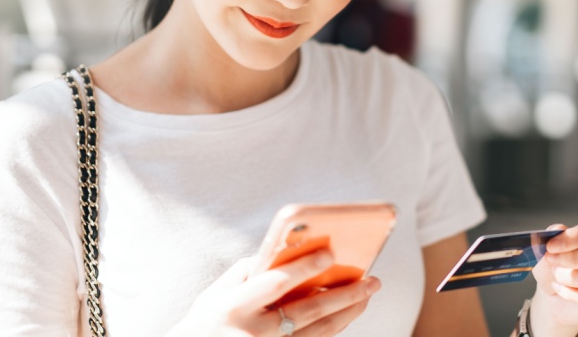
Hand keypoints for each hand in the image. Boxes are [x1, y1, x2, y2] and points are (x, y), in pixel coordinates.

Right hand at [167, 250, 381, 336]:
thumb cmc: (205, 322)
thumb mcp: (215, 294)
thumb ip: (247, 271)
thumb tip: (287, 249)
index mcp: (234, 307)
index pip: (276, 284)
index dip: (304, 267)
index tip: (332, 252)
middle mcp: (253, 332)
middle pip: (309, 311)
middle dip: (345, 294)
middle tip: (373, 279)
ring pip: (318, 332)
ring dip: (348, 313)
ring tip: (367, 295)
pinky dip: (332, 328)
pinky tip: (347, 313)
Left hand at [529, 211, 577, 335]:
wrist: (556, 296)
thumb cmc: (558, 265)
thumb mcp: (551, 247)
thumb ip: (554, 234)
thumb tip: (559, 229)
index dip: (576, 236)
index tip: (552, 245)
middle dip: (575, 259)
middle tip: (552, 260)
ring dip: (570, 278)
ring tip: (556, 276)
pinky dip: (573, 295)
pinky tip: (560, 289)